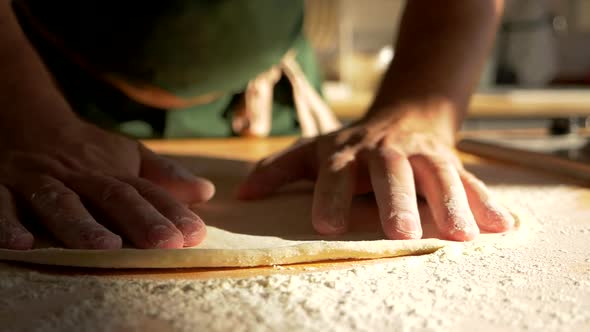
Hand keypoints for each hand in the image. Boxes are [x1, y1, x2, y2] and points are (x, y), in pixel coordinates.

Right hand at [0, 119, 213, 249]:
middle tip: (165, 244)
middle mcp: (81, 176)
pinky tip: (21, 244)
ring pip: (61, 202)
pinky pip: (0, 204)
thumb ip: (164, 175)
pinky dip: (7, 222)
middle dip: (140, 220)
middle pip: (113, 196)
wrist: (25, 116)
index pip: (147, 192)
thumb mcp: (127, 155)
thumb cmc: (85, 148)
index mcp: (112, 172)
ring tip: (106, 246)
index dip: (172, 213)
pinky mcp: (2, 184)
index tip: (195, 235)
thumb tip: (206, 192)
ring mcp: (41, 179)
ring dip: (82, 224)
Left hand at [238, 108, 514, 240]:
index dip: (331, 195)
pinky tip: (503, 225)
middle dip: (398, 200)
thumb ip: (279, 170)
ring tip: (463, 236)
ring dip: (452, 203)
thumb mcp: (314, 150)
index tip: (326, 225)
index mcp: (348, 153)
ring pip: (439, 174)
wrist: (405, 114)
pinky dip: (487, 202)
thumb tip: (243, 194)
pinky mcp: (453, 162)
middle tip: (400, 232)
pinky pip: (471, 181)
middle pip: (393, 172)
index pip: (336, 173)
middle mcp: (386, 152)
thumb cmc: (352, 145)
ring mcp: (423, 155)